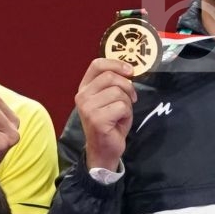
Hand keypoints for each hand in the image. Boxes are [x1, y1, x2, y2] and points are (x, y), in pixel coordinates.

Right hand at [75, 57, 137, 173]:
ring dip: (127, 103)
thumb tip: (129, 69)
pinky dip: (127, 114)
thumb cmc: (110, 123)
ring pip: (118, 92)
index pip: (97, 65)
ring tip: (122, 114)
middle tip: (131, 99)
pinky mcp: (96, 119)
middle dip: (127, 87)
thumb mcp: (110, 99)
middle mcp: (82, 96)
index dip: (116, 64)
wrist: (104, 150)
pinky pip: (122, 107)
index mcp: (84, 88)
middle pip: (111, 77)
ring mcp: (88, 108)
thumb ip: (114, 84)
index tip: (130, 71)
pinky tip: (120, 122)